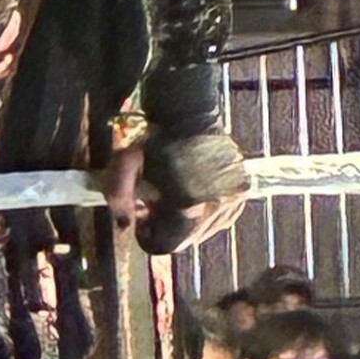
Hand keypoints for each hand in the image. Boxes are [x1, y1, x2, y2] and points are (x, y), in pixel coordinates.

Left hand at [104, 133, 246, 253]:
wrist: (190, 112)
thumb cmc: (155, 139)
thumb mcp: (126, 163)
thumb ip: (117, 195)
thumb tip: (124, 225)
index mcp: (189, 206)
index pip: (166, 245)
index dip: (148, 234)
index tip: (142, 215)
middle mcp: (216, 208)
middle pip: (185, 240)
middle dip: (166, 225)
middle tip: (154, 201)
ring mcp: (233, 201)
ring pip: (203, 230)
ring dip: (185, 218)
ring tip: (173, 190)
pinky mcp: (242, 193)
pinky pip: (218, 216)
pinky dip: (203, 209)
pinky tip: (192, 186)